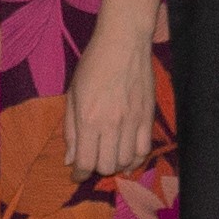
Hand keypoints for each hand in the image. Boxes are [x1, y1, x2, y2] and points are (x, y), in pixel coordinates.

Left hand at [64, 30, 161, 181]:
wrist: (123, 44)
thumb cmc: (93, 66)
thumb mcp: (72, 95)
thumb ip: (70, 130)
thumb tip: (70, 159)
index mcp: (89, 120)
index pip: (85, 162)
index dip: (79, 174)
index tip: (76, 175)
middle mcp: (112, 125)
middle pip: (106, 166)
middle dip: (96, 168)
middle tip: (92, 160)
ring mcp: (133, 122)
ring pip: (126, 161)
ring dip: (116, 165)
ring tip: (109, 158)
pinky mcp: (148, 118)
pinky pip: (145, 150)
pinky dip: (136, 160)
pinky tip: (128, 158)